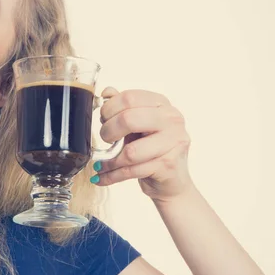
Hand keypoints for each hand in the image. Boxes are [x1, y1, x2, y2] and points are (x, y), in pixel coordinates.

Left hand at [93, 87, 193, 202]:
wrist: (173, 181)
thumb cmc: (153, 151)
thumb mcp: (138, 126)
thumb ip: (123, 108)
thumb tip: (107, 92)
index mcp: (162, 104)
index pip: (129, 98)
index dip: (109, 109)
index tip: (103, 120)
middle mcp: (172, 120)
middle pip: (129, 119)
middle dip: (108, 131)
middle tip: (105, 139)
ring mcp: (173, 142)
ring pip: (130, 152)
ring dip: (109, 160)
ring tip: (101, 163)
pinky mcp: (168, 165)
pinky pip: (132, 170)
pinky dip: (113, 175)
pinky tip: (103, 177)